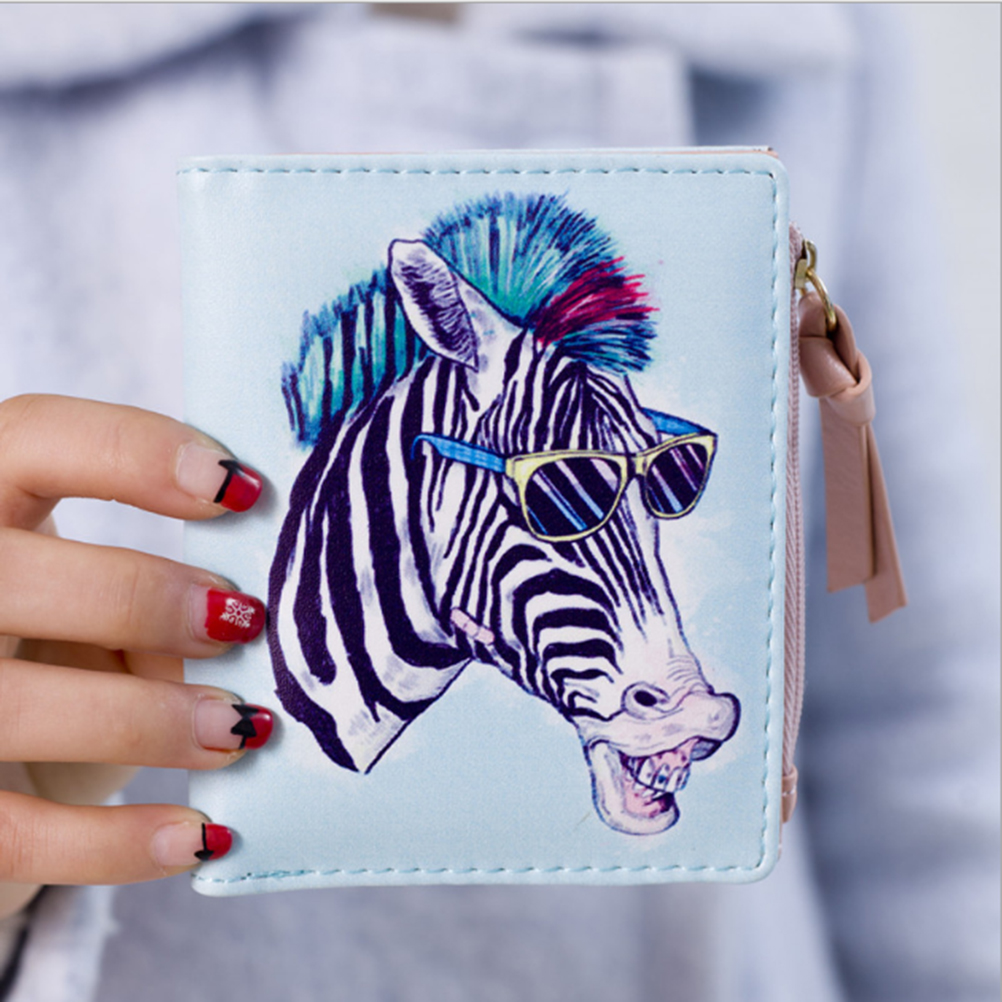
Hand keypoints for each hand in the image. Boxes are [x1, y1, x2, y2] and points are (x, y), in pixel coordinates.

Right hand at [0, 395, 271, 918]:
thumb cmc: (51, 645)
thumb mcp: (84, 601)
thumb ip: (140, 598)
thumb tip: (230, 627)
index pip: (35, 439)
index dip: (138, 452)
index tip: (242, 489)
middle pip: (18, 573)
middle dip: (145, 597)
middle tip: (239, 623)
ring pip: (13, 707)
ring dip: (149, 720)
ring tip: (243, 727)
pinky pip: (14, 835)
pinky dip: (115, 843)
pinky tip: (198, 834)